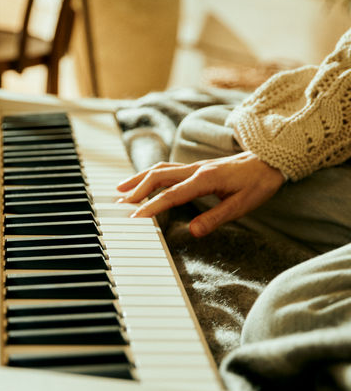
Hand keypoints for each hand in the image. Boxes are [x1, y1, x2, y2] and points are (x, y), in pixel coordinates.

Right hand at [116, 152, 284, 236]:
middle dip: (136, 191)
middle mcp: (195, 170)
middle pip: (158, 177)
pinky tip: (141, 182)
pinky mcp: (194, 167)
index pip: (173, 194)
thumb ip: (217, 218)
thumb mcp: (242, 205)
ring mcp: (193, 167)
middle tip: (120, 206)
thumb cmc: (258, 182)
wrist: (270, 159)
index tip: (135, 217)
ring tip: (120, 191)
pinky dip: (148, 175)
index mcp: (206, 179)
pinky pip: (165, 168)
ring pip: (158, 170)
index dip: (152, 206)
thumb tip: (194, 232)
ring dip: (138, 180)